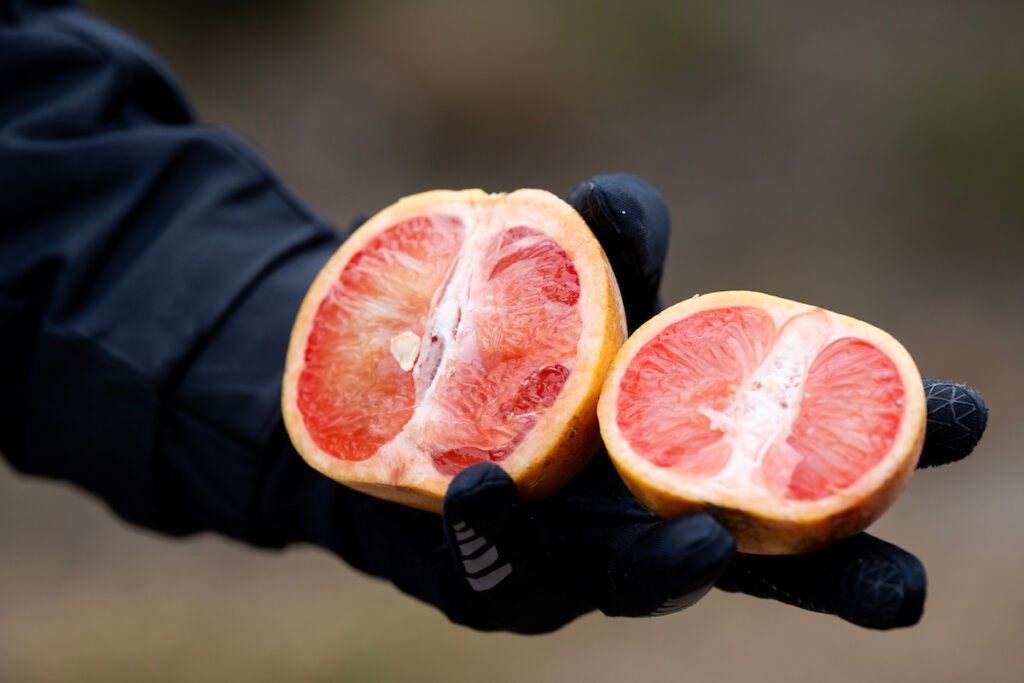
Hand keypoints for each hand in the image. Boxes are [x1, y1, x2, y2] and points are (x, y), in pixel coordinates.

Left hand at [258, 174, 985, 632]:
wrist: (383, 406)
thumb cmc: (509, 354)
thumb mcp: (569, 294)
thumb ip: (605, 253)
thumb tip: (615, 204)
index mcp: (691, 454)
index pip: (803, 457)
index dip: (883, 436)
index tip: (963, 417)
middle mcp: (644, 519)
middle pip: (754, 559)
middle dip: (830, 575)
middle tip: (901, 589)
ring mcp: (569, 559)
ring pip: (628, 582)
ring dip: (669, 568)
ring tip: (699, 537)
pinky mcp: (482, 575)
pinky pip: (495, 565)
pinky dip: (499, 529)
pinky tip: (483, 483)